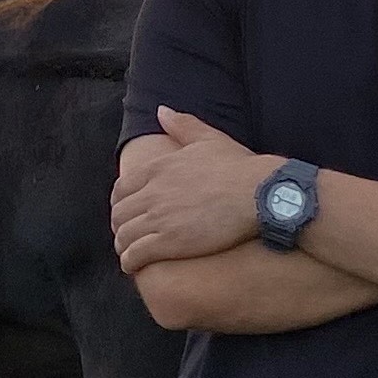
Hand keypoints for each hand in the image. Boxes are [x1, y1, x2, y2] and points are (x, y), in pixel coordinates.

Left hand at [112, 107, 284, 273]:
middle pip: (118, 214)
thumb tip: (162, 110)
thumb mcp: (208, 138)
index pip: (120, 189)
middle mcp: (152, 192)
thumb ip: (182, 125)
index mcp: (158, 168)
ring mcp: (159, 218)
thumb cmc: (239, 167)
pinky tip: (134, 266)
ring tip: (129, 254)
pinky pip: (136, 254)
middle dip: (119, 226)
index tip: (127, 212)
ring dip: (123, 246)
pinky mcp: (169, 242)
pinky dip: (130, 261)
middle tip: (127, 235)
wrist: (259, 194)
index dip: (120, 203)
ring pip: (123, 236)